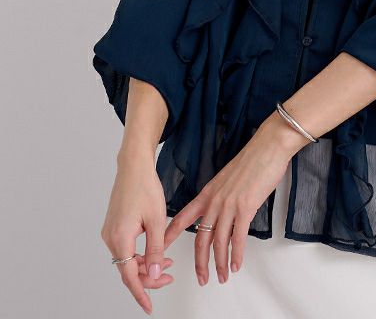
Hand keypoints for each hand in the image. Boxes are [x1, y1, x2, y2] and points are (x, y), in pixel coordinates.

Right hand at [100, 154, 174, 314]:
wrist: (134, 167)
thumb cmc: (145, 187)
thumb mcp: (157, 220)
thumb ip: (156, 249)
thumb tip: (154, 273)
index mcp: (120, 238)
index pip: (129, 275)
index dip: (141, 292)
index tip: (148, 306)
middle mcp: (110, 237)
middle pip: (128, 269)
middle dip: (149, 276)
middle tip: (169, 277)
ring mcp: (110, 232)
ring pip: (127, 259)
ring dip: (146, 264)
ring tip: (168, 263)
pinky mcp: (113, 227)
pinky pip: (126, 248)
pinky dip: (140, 253)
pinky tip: (156, 251)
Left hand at [163, 116, 300, 284]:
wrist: (267, 147)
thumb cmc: (252, 161)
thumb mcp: (228, 180)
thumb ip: (221, 197)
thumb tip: (222, 213)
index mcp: (208, 193)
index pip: (182, 218)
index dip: (170, 236)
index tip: (160, 249)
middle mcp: (214, 200)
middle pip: (200, 238)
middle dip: (200, 262)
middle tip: (201, 277)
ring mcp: (229, 204)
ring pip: (219, 241)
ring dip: (220, 263)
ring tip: (222, 276)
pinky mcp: (245, 207)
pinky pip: (237, 237)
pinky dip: (236, 254)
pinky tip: (236, 264)